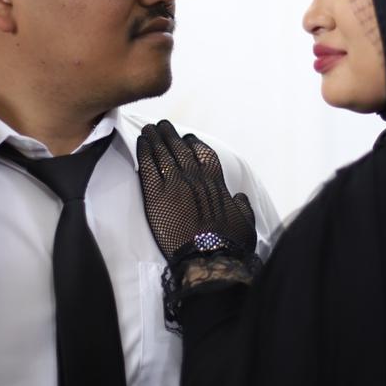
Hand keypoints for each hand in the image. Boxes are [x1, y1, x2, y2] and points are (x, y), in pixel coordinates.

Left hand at [137, 120, 255, 263]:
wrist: (209, 259)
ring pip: (164, 153)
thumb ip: (243, 207)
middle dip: (172, 136)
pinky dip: (144, 151)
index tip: (188, 138)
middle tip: (164, 126)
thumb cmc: (229, 245)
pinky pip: (148, 166)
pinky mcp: (157, 196)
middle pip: (181, 149)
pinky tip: (140, 142)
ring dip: (156, 138)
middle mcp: (196, 179)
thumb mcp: (245, 224)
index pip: (204, 154)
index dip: (194, 144)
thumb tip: (240, 197)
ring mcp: (176, 185)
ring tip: (149, 128)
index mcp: (216, 183)